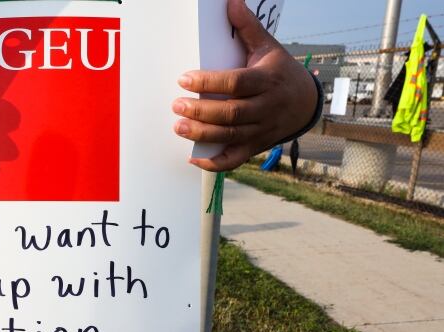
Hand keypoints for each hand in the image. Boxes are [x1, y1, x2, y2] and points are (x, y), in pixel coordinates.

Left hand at [173, 0, 317, 171]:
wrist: (307, 103)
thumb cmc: (281, 71)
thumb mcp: (268, 48)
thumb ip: (247, 28)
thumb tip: (231, 3)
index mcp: (266, 80)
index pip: (236, 83)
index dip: (209, 82)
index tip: (184, 79)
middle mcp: (265, 108)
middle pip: (231, 114)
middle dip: (201, 111)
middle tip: (176, 106)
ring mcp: (261, 130)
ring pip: (230, 137)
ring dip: (202, 135)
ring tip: (178, 127)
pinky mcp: (256, 146)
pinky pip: (235, 159)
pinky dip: (214, 163)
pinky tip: (193, 158)